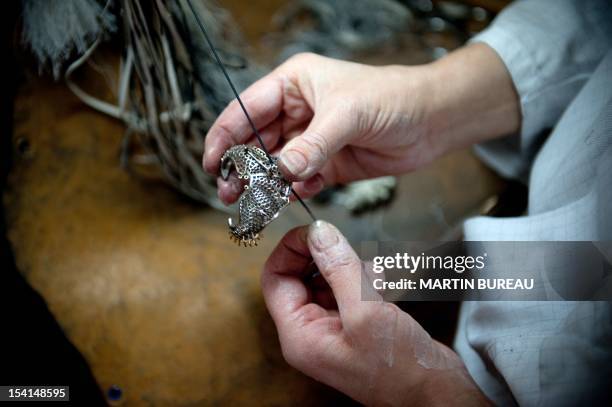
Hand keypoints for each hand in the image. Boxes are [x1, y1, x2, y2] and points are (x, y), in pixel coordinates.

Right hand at [204, 52, 434, 203]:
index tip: (212, 163)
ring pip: (275, 165)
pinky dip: (293, 190)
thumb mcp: (347, 114)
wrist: (431, 120)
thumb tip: (282, 172)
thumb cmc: (391, 97)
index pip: (247, 110)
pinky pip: (299, 180)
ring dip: (264, 183)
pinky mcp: (326, 164)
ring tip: (254, 202)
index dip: (226, 136)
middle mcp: (297, 111)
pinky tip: (294, 194)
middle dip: (242, 166)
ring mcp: (311, 140)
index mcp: (293, 85)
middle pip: (256, 141)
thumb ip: (313, 145)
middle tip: (229, 192)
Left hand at [262, 220, 489, 405]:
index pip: (275, 279)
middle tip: (348, 247)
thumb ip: (339, 268)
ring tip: (373, 276)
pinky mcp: (356, 324)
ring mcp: (334, 328)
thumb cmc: (401, 369)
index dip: (290, 250)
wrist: (437, 396)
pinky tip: (383, 284)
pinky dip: (365, 279)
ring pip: (328, 279)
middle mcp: (311, 331)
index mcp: (300, 334)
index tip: (314, 230)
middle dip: (325, 258)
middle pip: (300, 276)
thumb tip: (319, 233)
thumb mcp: (366, 311)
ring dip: (350, 268)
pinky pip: (349, 289)